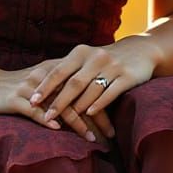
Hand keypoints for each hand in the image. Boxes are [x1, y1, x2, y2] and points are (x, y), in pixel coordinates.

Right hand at [0, 61, 106, 142]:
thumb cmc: (15, 86)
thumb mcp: (42, 83)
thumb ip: (62, 89)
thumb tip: (86, 102)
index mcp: (56, 71)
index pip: (86, 88)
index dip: (101, 107)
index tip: (113, 126)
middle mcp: (46, 77)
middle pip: (78, 97)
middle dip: (96, 118)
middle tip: (110, 136)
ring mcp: (31, 88)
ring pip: (60, 105)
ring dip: (77, 123)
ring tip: (91, 138)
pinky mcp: (15, 99)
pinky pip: (34, 110)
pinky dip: (47, 120)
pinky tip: (59, 131)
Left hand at [28, 38, 157, 134]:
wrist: (141, 50)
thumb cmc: (106, 59)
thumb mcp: (86, 58)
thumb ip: (68, 70)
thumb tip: (39, 86)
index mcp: (81, 52)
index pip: (58, 71)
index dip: (45, 86)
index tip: (32, 101)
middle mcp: (95, 57)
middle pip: (73, 83)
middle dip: (59, 102)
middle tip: (46, 117)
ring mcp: (112, 66)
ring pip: (91, 89)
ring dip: (78, 106)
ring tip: (66, 121)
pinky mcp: (128, 76)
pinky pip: (111, 92)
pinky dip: (99, 103)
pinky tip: (90, 114)